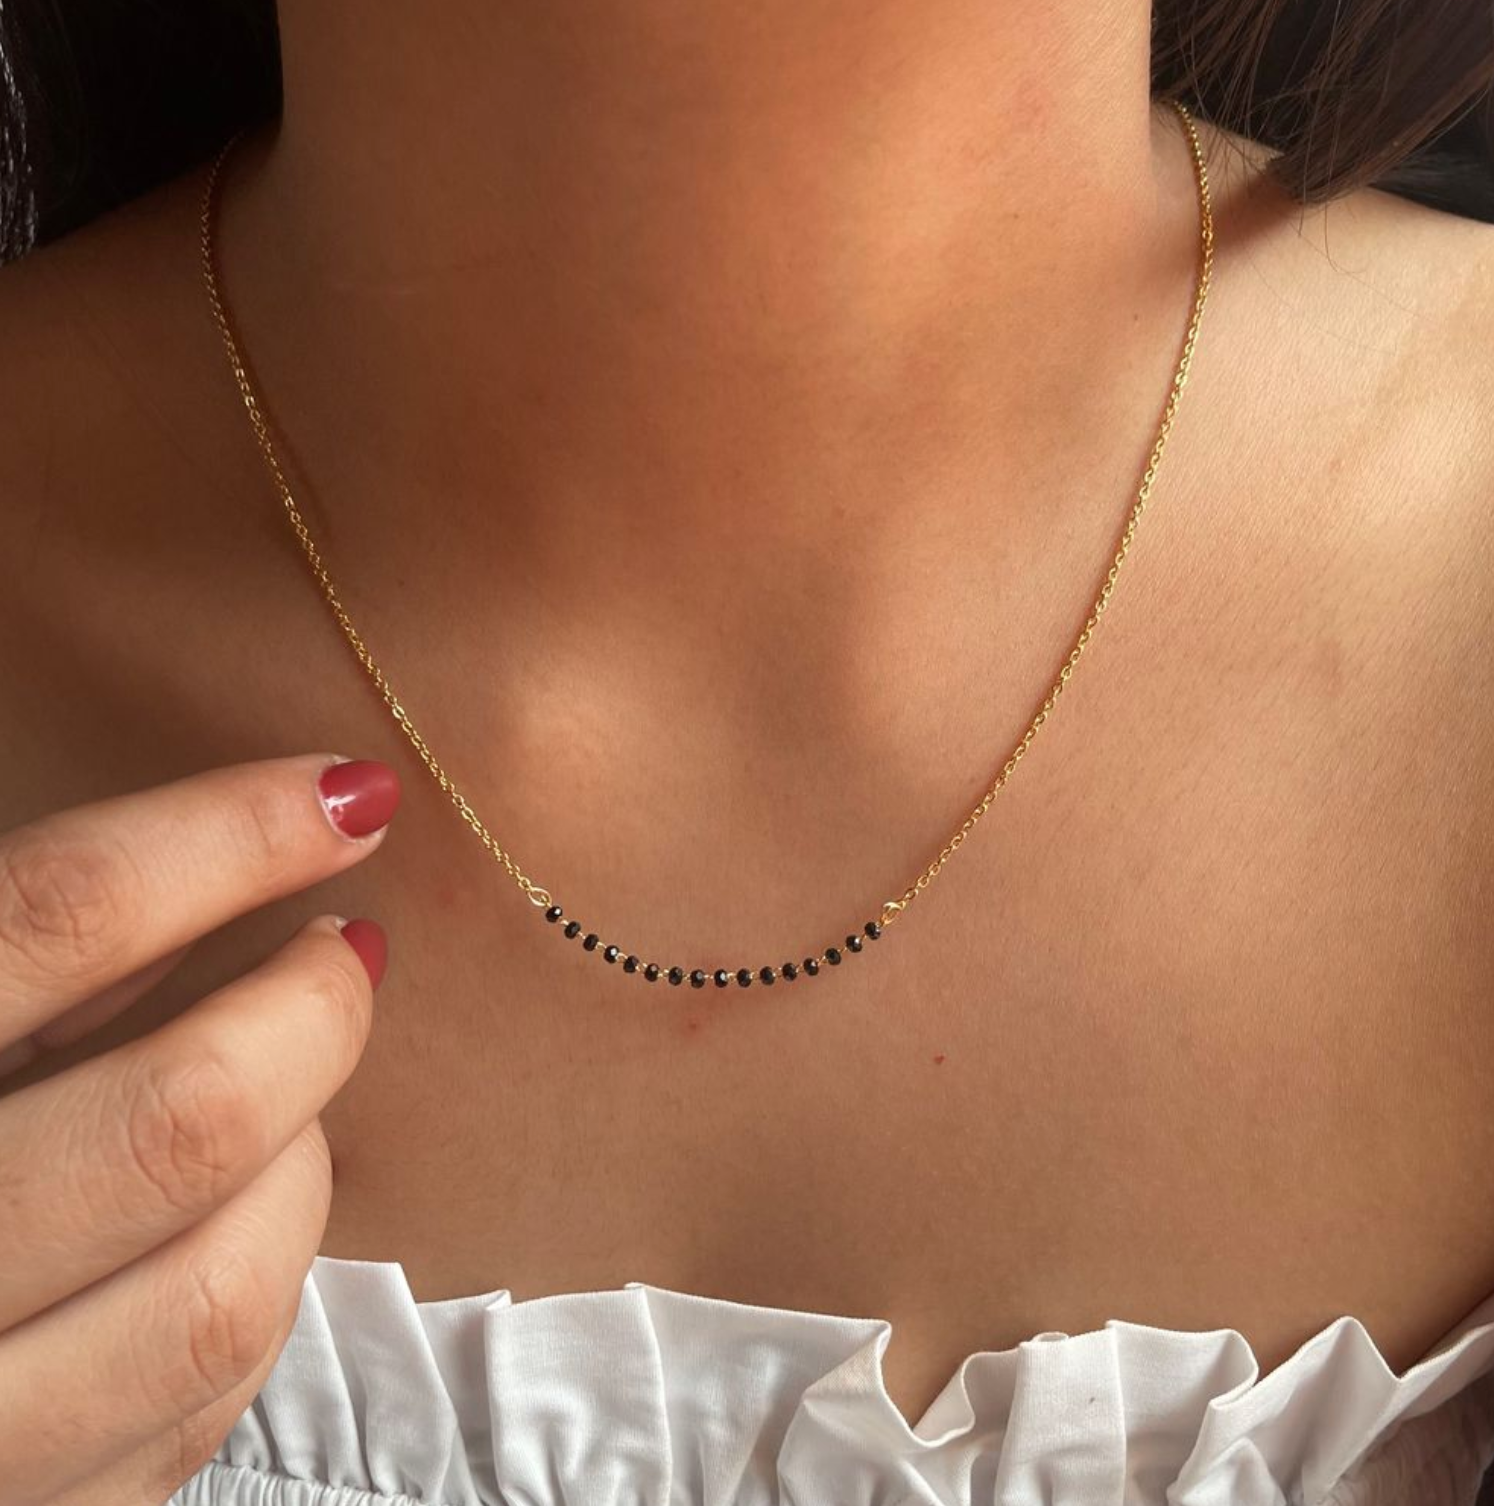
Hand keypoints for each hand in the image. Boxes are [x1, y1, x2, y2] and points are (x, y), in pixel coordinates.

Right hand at [0, 753, 399, 1504]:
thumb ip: (33, 957)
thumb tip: (239, 866)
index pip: (57, 917)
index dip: (228, 834)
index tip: (349, 793)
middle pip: (181, 1113)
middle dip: (309, 1012)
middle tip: (339, 951)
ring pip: (225, 1285)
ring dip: (300, 1160)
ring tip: (282, 1100)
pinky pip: (208, 1398)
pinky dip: (258, 1282)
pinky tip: (229, 1218)